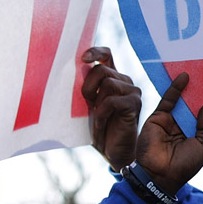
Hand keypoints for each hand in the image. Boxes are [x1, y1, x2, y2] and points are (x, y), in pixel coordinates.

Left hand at [81, 47, 140, 169]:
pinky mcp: (134, 103)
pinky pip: (112, 101)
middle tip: (87, 104)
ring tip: (97, 117)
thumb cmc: (98, 128)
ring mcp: (132, 91)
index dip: (95, 51)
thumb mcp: (87, 105)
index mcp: (112, 78)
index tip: (83, 58)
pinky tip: (101, 123)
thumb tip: (68, 73)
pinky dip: (102, 113)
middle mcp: (124, 81)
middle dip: (88, 86)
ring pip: (107, 83)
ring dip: (96, 102)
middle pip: (101, 69)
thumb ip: (85, 88)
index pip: (106, 54)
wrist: (113, 152)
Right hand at [135, 72, 202, 194]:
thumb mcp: (202, 148)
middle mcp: (181, 127)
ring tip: (199, 72)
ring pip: (181, 101)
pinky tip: (184, 78)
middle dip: (200, 94)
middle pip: (191, 106)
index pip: (201, 117)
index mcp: (193, 136)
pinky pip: (168, 100)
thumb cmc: (184, 166)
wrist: (159, 175)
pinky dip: (176, 88)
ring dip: (189, 88)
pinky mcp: (158, 117)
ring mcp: (169, 122)